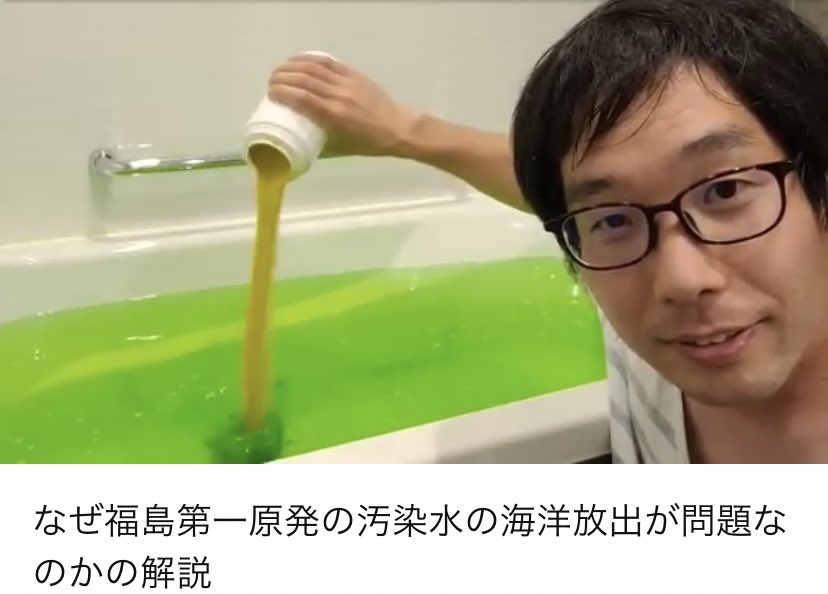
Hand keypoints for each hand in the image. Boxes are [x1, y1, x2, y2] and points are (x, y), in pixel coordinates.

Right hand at [267, 54, 420, 157]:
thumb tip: (299, 140)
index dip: (282, 92)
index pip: (302, 98)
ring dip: (293, 66)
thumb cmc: (369, 143)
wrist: (397, 128)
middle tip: (271, 82)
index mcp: (334, 116)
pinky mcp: (354, 74)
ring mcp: (347, 82)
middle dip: (283, 78)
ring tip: (280, 70)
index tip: (270, 93)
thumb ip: (319, 142)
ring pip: (314, 67)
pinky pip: (329, 62)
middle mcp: (339, 96)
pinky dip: (311, 59)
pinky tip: (299, 61)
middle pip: (304, 80)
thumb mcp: (341, 148)